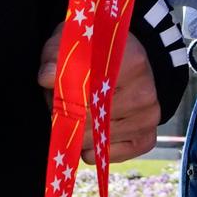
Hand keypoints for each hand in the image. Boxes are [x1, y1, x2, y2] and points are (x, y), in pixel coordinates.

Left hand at [38, 24, 161, 163]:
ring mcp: (149, 119)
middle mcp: (145, 94)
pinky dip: (91, 147)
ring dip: (76, 131)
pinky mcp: (147, 139)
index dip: (62, 95)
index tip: (53, 90)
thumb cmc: (99, 51)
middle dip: (66, 116)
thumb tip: (47, 79)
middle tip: (61, 103)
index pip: (86, 91)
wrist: (136, 63)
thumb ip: (56, 55)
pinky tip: (92, 129)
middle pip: (88, 120)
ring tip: (78, 113)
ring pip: (94, 141)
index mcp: (133, 63)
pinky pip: (106, 155)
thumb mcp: (75, 41)